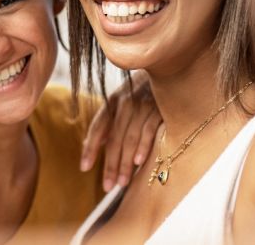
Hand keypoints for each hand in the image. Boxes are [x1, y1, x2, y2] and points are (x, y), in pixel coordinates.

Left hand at [81, 71, 161, 191]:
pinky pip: (148, 130)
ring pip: (128, 138)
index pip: (98, 127)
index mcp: (113, 102)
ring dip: (124, 162)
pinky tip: (137, 162)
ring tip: (121, 183)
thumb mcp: (123, 101)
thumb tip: (94, 146)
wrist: (169, 68)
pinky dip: (142, 147)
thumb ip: (109, 123)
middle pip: (113, 139)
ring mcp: (142, 105)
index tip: (84, 168)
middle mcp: (125, 103)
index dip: (89, 148)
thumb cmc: (143, 90)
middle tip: (107, 186)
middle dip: (109, 164)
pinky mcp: (160, 108)